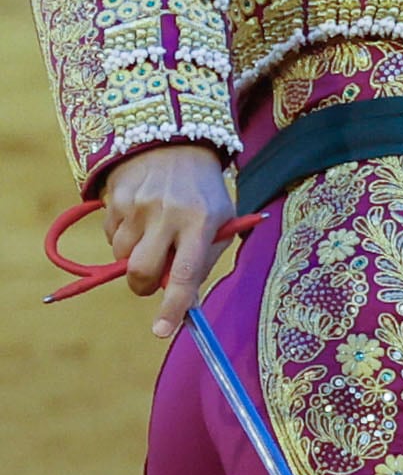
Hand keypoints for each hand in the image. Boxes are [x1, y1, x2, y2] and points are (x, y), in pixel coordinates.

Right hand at [99, 144, 235, 337]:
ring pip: (122, 258)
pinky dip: (124, 239)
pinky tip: (141, 218)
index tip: (163, 331)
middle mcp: (168, 213)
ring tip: (153, 236)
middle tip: (153, 280)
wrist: (174, 143)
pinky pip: (111, 237)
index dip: (173, 305)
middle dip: (144, 286)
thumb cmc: (204, 194)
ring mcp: (138, 206)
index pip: (186, 272)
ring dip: (133, 260)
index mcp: (203, 220)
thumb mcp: (220, 220)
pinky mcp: (116, 200)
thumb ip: (203, 260)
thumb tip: (185, 304)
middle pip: (142, 271)